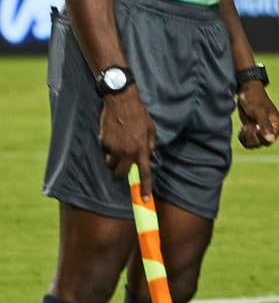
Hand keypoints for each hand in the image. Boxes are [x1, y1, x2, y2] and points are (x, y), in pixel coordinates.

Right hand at [100, 85, 156, 199]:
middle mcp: (127, 152)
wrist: (121, 102)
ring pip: (111, 166)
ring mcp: (114, 149)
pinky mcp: (103, 143)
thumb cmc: (139, 115)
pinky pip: (105, 153)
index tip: (143, 200)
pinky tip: (113, 138)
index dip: (144, 188)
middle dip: (122, 175)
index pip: (144, 174)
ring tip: (118, 149)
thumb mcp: (151, 130)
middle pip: (122, 174)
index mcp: (142, 149)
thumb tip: (147, 156)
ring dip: (114, 163)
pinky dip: (108, 150)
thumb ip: (150, 145)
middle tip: (123, 169)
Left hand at [236, 81, 278, 147]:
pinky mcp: (254, 131)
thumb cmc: (254, 98)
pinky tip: (244, 127)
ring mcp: (262, 131)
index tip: (254, 126)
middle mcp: (272, 130)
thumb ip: (265, 126)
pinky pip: (248, 141)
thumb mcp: (258, 112)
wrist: (245, 90)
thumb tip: (270, 140)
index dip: (258, 136)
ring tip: (246, 125)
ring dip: (246, 136)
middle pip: (259, 144)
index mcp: (277, 126)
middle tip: (249, 124)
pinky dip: (243, 137)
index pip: (268, 142)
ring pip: (253, 144)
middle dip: (251, 136)